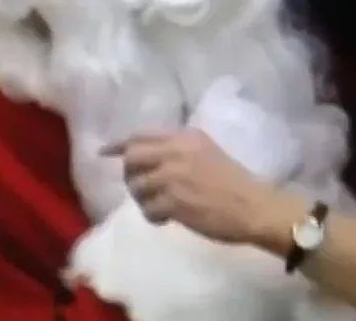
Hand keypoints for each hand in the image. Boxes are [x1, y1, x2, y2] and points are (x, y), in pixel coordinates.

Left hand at [103, 129, 289, 245]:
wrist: (252, 205)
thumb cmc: (232, 180)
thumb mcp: (205, 152)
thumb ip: (179, 151)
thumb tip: (148, 159)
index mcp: (186, 136)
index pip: (142, 135)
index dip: (119, 144)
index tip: (104, 152)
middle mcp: (177, 151)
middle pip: (132, 157)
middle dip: (130, 174)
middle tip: (141, 188)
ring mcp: (174, 176)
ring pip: (137, 186)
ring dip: (142, 200)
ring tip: (158, 206)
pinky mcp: (174, 201)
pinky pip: (147, 209)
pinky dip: (152, 216)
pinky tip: (165, 219)